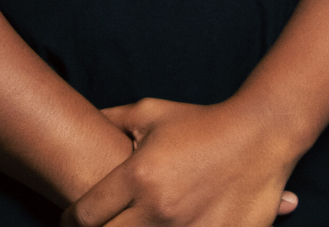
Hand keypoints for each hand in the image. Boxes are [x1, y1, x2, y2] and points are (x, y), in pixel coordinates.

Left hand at [60, 97, 298, 226]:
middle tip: (100, 225)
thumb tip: (84, 121)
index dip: (70, 220)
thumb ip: (112, 119)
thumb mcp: (151, 112)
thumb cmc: (201, 122)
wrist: (258, 136)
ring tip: (136, 223)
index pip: (86, 213)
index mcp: (139, 176)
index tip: (70, 221)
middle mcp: (158, 209)